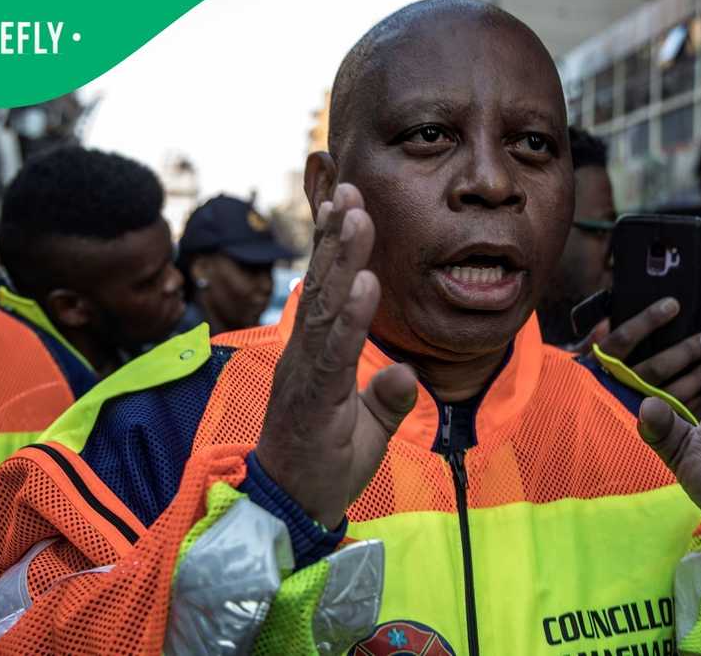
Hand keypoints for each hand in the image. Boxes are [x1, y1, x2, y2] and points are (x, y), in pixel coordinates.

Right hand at [256, 184, 417, 528]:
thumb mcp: (368, 429)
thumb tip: (407, 373)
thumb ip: (386, 398)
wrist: (292, 512)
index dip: (340, 248)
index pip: (329, 292)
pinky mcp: (309, 398)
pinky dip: (349, 316)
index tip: (350, 203)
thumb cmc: (324, 465)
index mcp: (318, 355)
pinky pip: (332, 351)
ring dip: (342, 259)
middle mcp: (306, 354)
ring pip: (325, 307)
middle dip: (339, 235)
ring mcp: (304, 373)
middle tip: (351, 187)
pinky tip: (362, 284)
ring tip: (356, 216)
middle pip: (324, 285)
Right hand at [588, 298, 700, 419]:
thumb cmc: (584, 385)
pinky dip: (691, 405)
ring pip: (669, 395)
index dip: (648, 320)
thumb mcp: (582, 362)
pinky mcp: (646, 429)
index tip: (673, 305)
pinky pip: (673, 417)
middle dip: (684, 352)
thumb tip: (607, 319)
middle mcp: (616, 388)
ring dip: (694, 379)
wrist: (572, 429)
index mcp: (599, 365)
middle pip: (654, 368)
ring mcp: (632, 410)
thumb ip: (594, 340)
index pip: (624, 338)